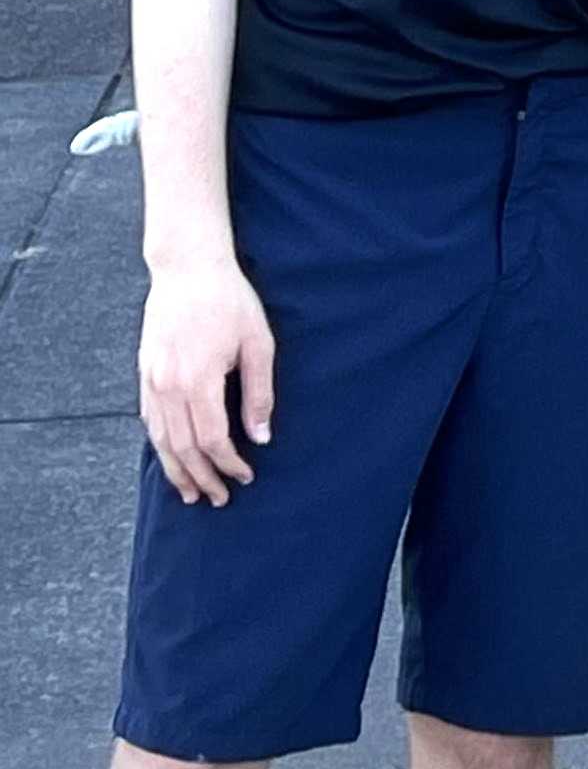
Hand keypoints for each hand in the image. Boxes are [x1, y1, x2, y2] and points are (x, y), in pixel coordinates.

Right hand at [136, 252, 274, 505]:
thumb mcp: (258, 344)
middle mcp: (168, 387)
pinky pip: (150, 421)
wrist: (187, 269)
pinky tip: (171, 458)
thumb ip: (259, 393)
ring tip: (191, 493)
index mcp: (198, 381)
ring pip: (160, 440)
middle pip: (182, 448)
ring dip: (176, 470)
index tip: (246, 476)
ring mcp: (151, 381)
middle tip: (219, 499)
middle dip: (202, 477)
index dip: (229, 463)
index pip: (213, 439)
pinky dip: (160, 445)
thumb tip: (261, 436)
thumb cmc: (229, 301)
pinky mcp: (145, 374)